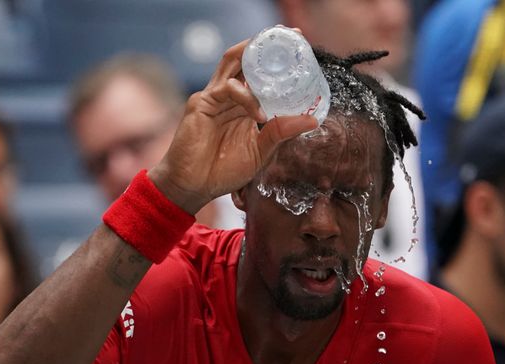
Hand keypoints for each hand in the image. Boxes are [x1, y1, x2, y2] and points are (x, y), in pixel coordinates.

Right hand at [149, 39, 317, 214]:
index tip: (303, 51)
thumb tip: (311, 120)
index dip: (279, 61)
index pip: (261, 73)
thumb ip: (281, 133)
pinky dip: (247, 98)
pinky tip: (260, 114)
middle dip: (268, 45)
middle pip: (246, 59)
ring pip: (233, 63)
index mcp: (244, 105)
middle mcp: (229, 96)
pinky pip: (227, 90)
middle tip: (293, 36)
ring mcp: (214, 97)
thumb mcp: (261, 153)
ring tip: (278, 60)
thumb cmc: (223, 171)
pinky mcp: (201, 104)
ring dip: (255, 56)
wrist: (193, 187)